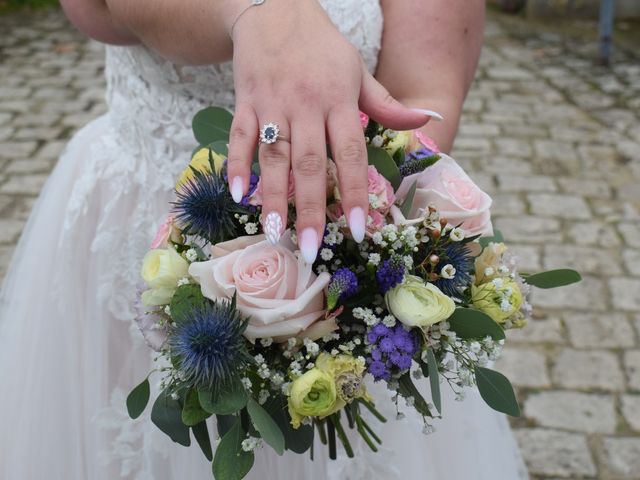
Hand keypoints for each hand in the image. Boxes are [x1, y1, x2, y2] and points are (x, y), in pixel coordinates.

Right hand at [225, 0, 434, 262]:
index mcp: (339, 100)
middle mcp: (306, 105)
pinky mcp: (244, 102)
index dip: (356, 193)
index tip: (361, 229)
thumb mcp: (358, 71)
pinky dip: (236, 165)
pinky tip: (237, 195)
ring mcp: (272, 104)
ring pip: (273, 155)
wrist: (275, 9)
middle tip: (311, 249)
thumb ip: (387, 104)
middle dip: (311, 209)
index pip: (351, 153)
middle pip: (310, 163)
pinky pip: (239, 137)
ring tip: (274, 233)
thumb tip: (427, 120)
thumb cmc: (323, 48)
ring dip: (272, 196)